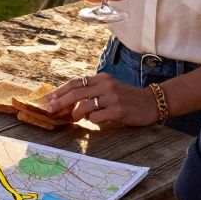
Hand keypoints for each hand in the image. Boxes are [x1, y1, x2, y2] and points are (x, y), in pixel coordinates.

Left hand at [45, 72, 159, 126]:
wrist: (152, 103)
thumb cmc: (127, 98)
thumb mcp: (109, 89)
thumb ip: (92, 93)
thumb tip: (69, 104)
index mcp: (102, 78)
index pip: (75, 82)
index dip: (60, 91)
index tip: (49, 99)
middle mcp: (106, 85)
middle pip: (76, 93)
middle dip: (60, 102)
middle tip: (50, 110)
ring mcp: (113, 97)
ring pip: (85, 106)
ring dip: (76, 114)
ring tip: (75, 119)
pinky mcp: (118, 110)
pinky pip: (97, 117)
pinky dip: (92, 120)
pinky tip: (96, 120)